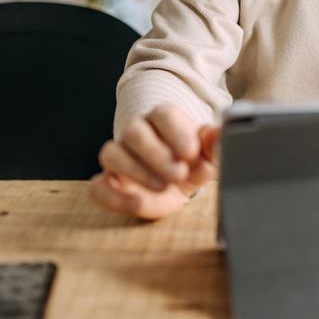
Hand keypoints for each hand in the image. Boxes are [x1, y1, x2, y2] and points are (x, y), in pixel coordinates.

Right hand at [89, 104, 218, 219]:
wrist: (177, 183)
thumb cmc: (192, 162)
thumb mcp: (208, 154)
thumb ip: (214, 144)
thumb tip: (221, 134)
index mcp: (163, 119)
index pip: (163, 115)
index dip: (176, 132)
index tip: (190, 152)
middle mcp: (136, 132)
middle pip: (134, 132)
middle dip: (156, 153)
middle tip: (178, 173)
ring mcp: (119, 156)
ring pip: (111, 153)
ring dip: (136, 171)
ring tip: (162, 187)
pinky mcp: (108, 182)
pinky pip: (97, 186)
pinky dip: (111, 195)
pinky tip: (136, 203)